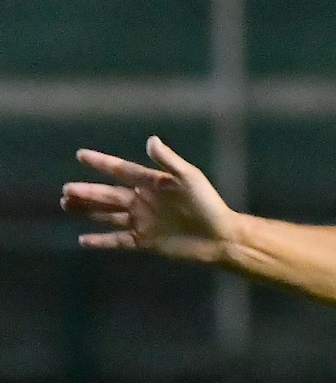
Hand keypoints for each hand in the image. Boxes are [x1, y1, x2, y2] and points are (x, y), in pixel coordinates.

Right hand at [60, 136, 240, 262]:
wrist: (222, 237)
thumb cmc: (209, 204)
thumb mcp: (190, 179)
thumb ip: (169, 161)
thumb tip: (150, 140)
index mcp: (152, 183)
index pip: (121, 170)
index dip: (102, 163)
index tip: (81, 155)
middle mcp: (144, 201)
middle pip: (109, 195)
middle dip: (87, 192)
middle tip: (66, 191)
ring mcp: (144, 222)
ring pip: (109, 216)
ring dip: (88, 211)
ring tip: (66, 205)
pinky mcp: (147, 242)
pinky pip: (119, 241)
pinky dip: (102, 241)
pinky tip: (83, 241)